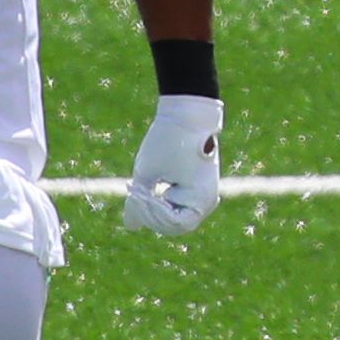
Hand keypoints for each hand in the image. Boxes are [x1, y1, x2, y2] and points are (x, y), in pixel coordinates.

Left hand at [123, 93, 225, 234]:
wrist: (187, 112)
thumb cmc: (168, 141)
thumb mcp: (147, 172)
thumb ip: (138, 203)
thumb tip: (131, 227)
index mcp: (201, 201)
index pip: (172, 224)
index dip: (150, 213)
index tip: (138, 191)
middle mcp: (208, 201)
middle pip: (174, 225)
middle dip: (151, 212)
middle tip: (137, 188)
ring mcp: (204, 194)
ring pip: (175, 215)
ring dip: (155, 206)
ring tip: (144, 185)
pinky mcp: (198, 185)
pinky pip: (179, 204)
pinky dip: (163, 200)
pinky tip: (154, 187)